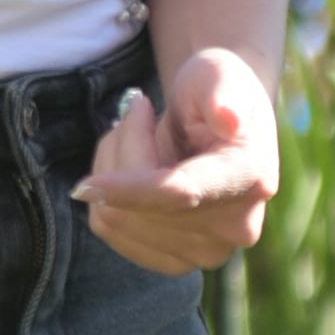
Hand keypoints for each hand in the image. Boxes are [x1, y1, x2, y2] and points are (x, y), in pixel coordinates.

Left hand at [74, 48, 278, 274]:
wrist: (218, 120)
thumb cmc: (215, 89)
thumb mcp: (218, 73)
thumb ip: (220, 92)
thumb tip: (229, 118)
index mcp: (251, 178)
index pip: (181, 194)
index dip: (130, 190)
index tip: (84, 184)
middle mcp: (235, 227)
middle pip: (142, 205)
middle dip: (123, 148)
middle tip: (137, 108)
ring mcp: (207, 252)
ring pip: (118, 219)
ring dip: (111, 170)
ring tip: (139, 134)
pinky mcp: (176, 261)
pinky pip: (111, 231)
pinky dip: (107, 195)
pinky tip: (131, 169)